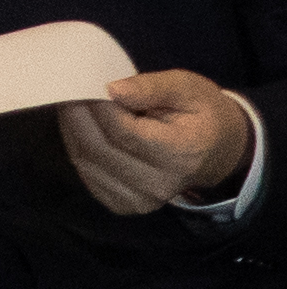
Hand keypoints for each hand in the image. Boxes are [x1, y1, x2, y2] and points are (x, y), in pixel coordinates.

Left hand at [60, 70, 260, 215]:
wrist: (219, 151)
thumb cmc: (201, 114)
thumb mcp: (186, 88)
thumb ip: (151, 87)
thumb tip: (111, 89)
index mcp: (180, 153)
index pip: (122, 130)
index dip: (95, 106)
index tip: (82, 83)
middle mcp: (160, 183)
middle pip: (98, 148)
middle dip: (76, 116)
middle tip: (69, 90)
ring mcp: (142, 199)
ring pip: (87, 162)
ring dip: (73, 131)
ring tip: (75, 106)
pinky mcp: (126, 205)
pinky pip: (88, 176)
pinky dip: (79, 150)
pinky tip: (83, 130)